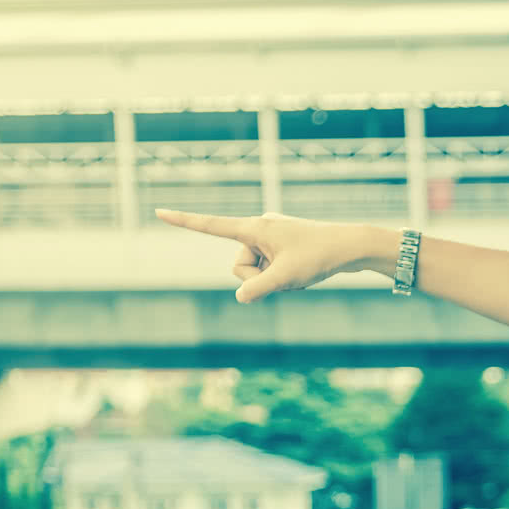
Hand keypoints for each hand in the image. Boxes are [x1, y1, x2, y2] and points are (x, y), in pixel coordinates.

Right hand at [155, 209, 380, 302]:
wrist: (350, 246)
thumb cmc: (318, 257)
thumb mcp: (286, 277)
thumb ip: (258, 289)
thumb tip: (240, 296)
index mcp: (254, 228)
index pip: (211, 225)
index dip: (184, 221)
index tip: (159, 211)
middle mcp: (259, 228)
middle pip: (239, 266)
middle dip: (259, 279)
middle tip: (288, 274)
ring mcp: (270, 237)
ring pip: (255, 271)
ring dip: (274, 279)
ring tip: (299, 272)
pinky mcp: (281, 245)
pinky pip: (270, 268)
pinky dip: (283, 277)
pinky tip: (303, 270)